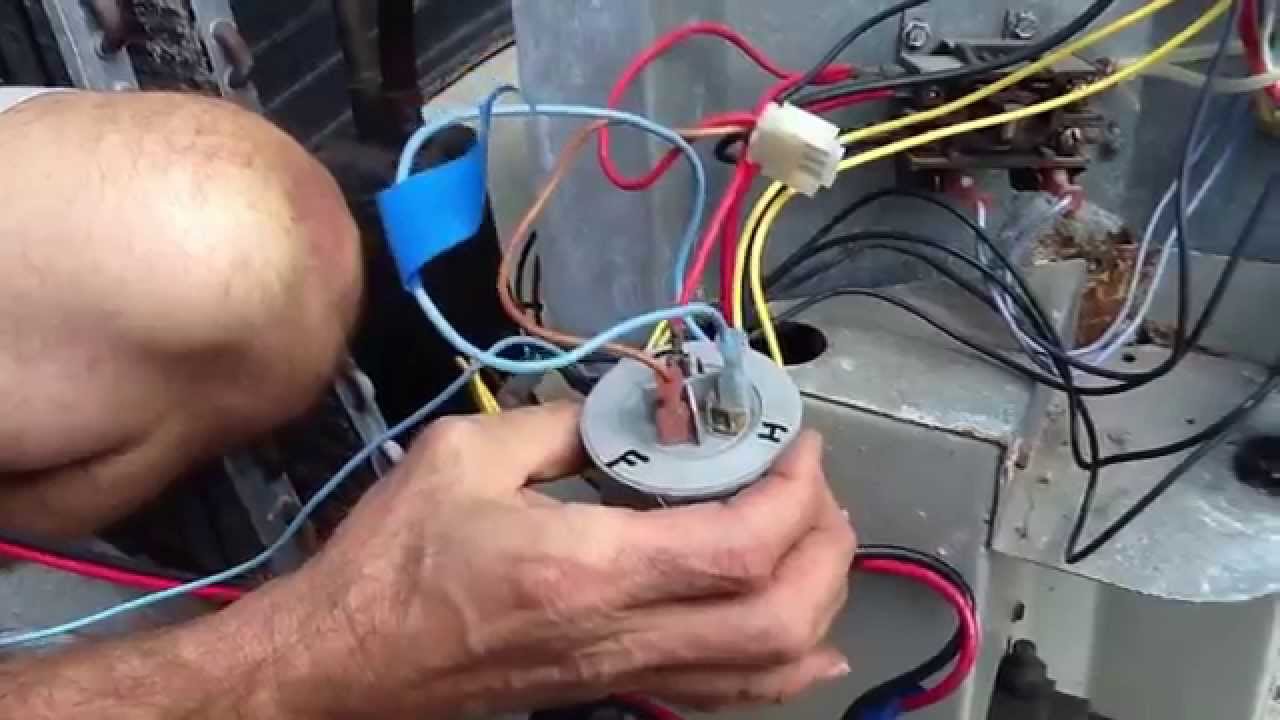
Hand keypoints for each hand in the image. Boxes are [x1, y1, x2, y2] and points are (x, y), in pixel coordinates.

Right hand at [232, 402, 855, 718]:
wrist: (346, 661)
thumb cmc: (395, 556)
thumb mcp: (463, 455)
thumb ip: (560, 423)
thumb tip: (634, 408)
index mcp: (590, 567)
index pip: (738, 544)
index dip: (792, 491)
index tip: (796, 440)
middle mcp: (623, 634)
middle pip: (777, 615)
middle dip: (824, 547)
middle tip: (814, 485)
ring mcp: (622, 674)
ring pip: (765, 667)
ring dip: (816, 601)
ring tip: (818, 539)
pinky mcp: (611, 690)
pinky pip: (724, 696)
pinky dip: (785, 668)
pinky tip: (813, 641)